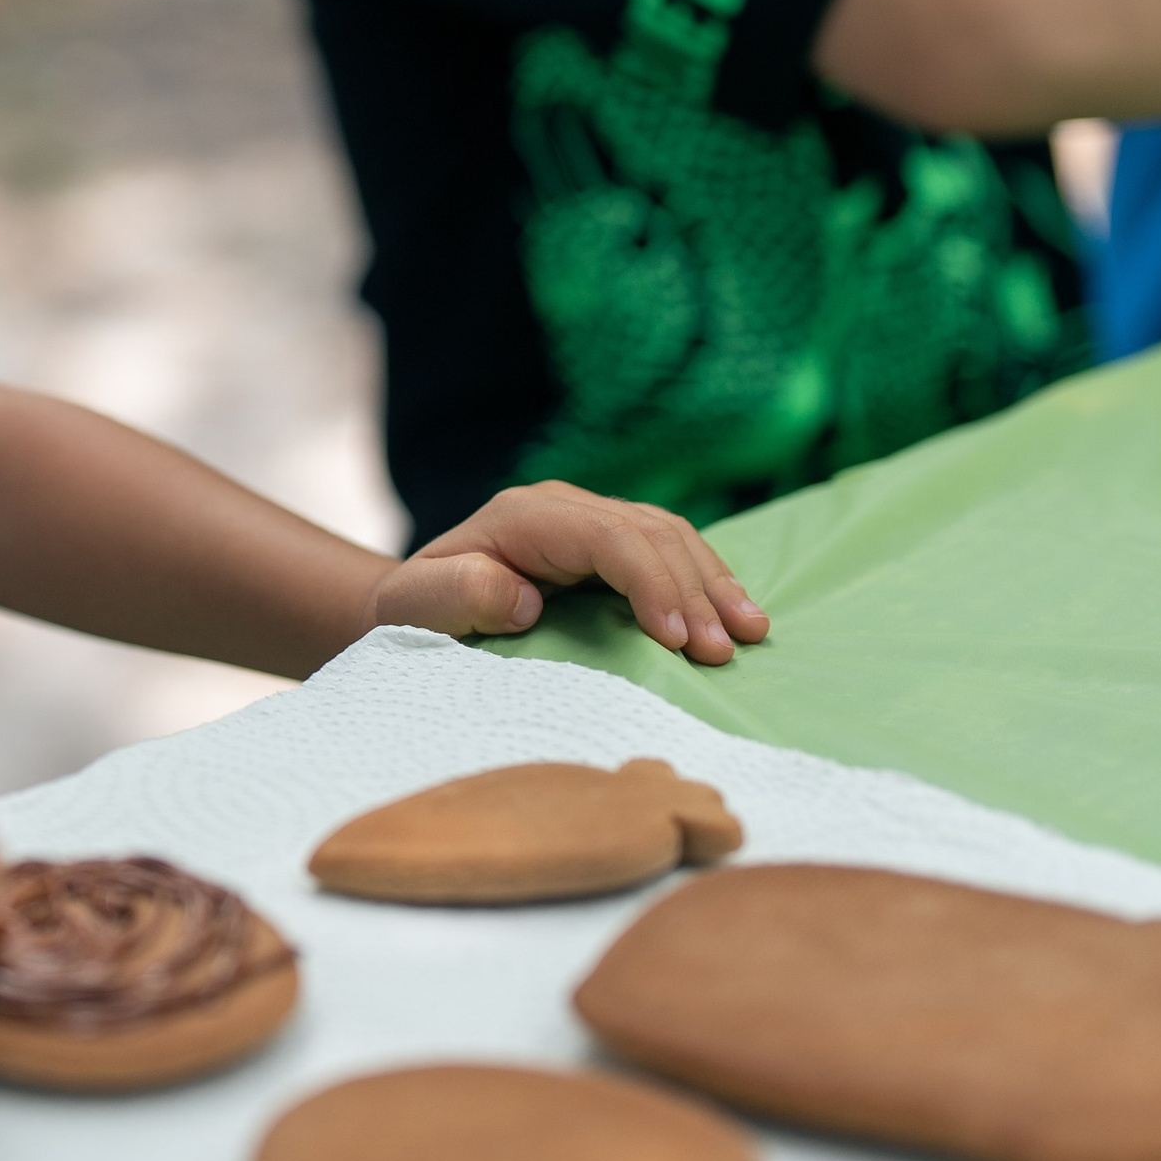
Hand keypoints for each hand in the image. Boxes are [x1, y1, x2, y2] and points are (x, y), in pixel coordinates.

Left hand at [368, 484, 769, 665]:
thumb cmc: (412, 613)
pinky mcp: (608, 543)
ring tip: (751, 633)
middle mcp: (565, 507)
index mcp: (525, 516)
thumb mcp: (416, 606)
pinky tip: (737, 615)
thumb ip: (459, 594)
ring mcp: (590, 521)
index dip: (650, 583)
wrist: (410, 605)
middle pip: (650, 534)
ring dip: (714, 584)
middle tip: (724, 652)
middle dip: (693, 592)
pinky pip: (669, 551)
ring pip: (671, 537)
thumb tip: (522, 595)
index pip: (608, 538)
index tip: (677, 641)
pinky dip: (706, 582)